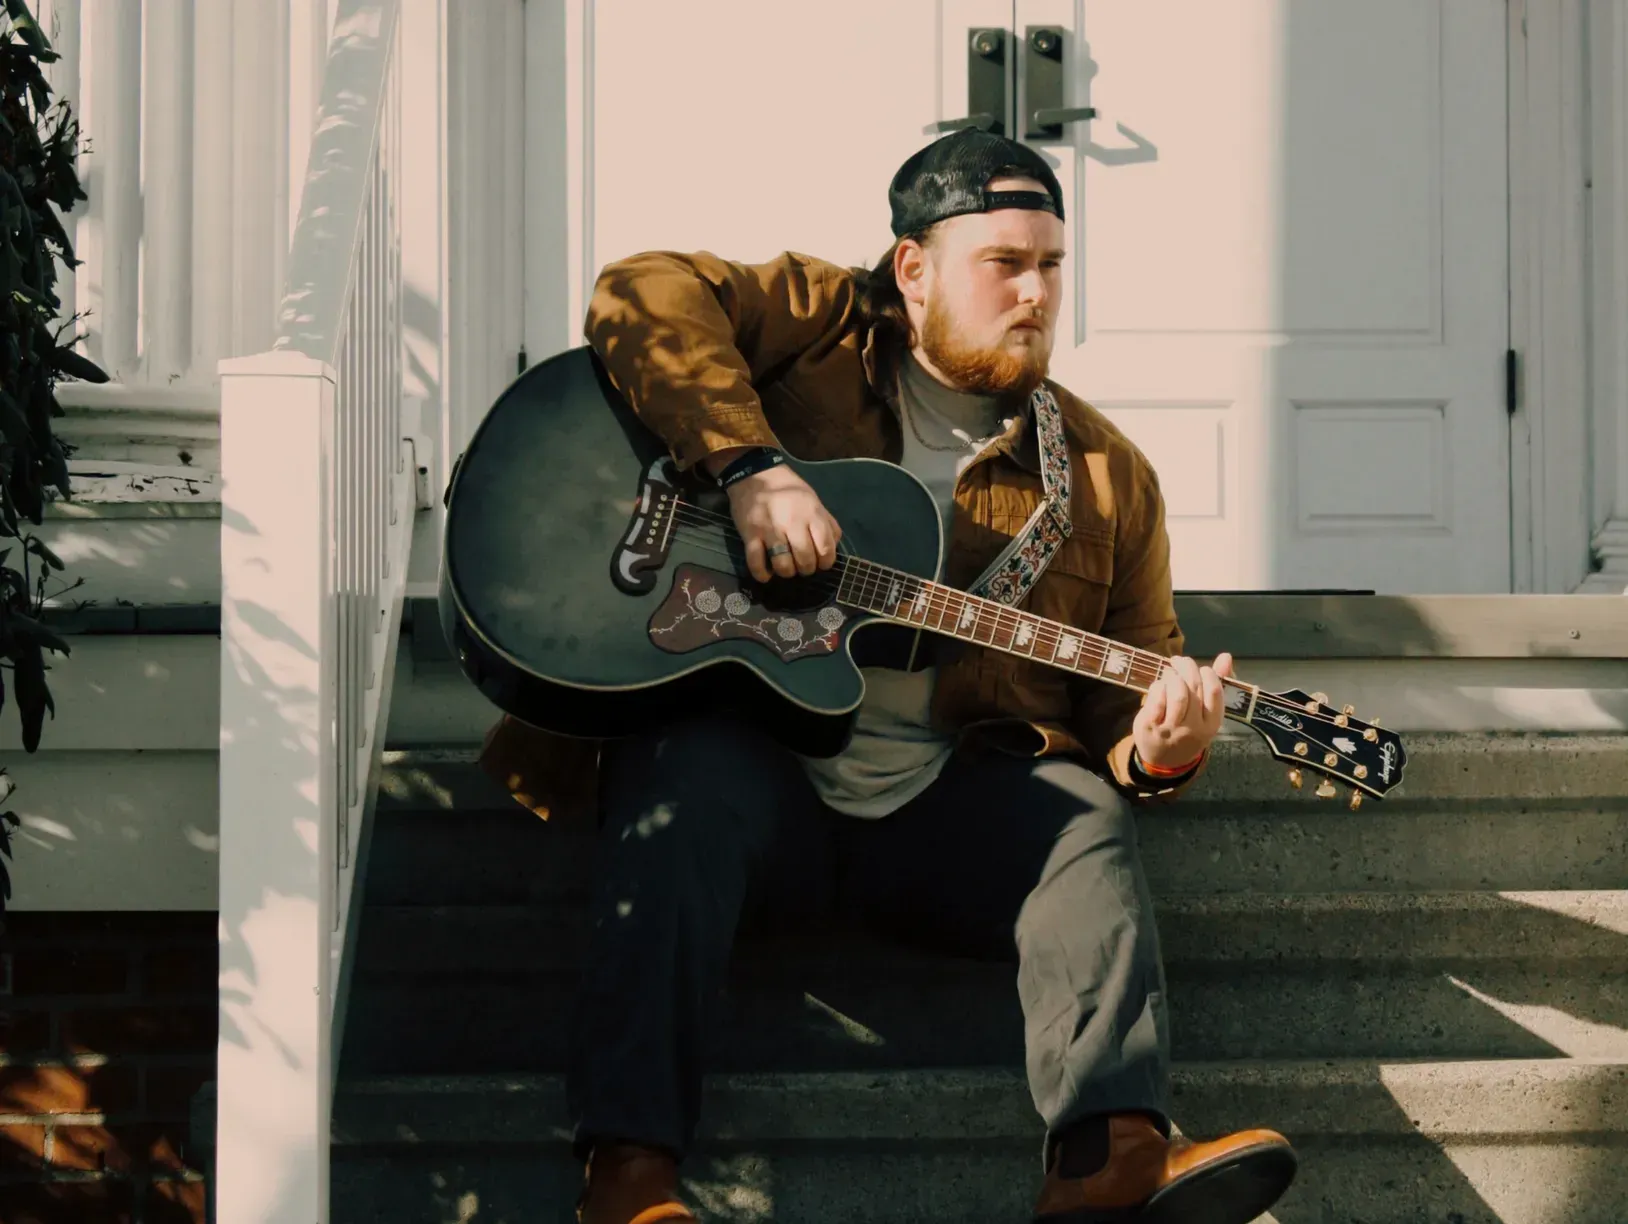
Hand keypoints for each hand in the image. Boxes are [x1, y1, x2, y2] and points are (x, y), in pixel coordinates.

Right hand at [723, 461, 841, 581]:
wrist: (754, 474)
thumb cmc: (787, 489)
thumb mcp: (813, 499)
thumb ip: (826, 522)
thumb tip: (833, 545)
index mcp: (811, 514)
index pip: (826, 548)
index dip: (825, 562)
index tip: (820, 563)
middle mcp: (793, 523)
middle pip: (805, 560)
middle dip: (806, 569)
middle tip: (802, 565)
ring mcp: (770, 529)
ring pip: (783, 565)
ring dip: (786, 572)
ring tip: (785, 568)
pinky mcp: (750, 534)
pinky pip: (756, 562)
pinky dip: (762, 574)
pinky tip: (767, 575)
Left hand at [1133, 652, 1232, 771]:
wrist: (1164, 760)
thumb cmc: (1188, 729)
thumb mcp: (1205, 713)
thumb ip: (1216, 684)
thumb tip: (1226, 656)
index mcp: (1211, 724)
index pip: (1214, 692)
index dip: (1208, 674)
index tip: (1201, 669)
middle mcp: (1193, 728)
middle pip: (1194, 688)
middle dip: (1187, 668)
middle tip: (1180, 661)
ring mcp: (1171, 729)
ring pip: (1177, 694)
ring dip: (1173, 676)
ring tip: (1170, 673)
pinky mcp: (1151, 726)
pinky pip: (1157, 699)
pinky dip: (1158, 686)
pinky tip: (1159, 686)